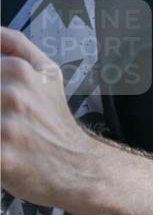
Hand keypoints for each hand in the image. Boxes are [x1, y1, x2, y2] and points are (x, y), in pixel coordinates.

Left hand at [1, 27, 97, 208]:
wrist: (82, 170)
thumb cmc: (59, 125)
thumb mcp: (48, 74)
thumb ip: (16, 44)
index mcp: (16, 71)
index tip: (2, 106)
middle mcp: (12, 96)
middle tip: (8, 123)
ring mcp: (7, 128)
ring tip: (9, 140)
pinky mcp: (2, 159)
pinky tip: (6, 156)